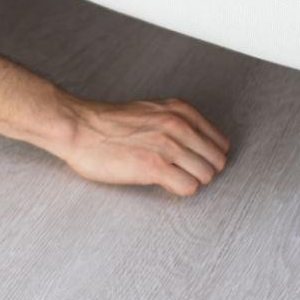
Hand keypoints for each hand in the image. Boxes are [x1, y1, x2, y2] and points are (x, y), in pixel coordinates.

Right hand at [50, 95, 231, 196]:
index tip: (194, 162)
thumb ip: (175, 122)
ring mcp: (168, 146)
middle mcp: (179, 126)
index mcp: (180, 111)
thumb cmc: (108, 122)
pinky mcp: (155, 167)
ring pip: (206, 175)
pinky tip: (163, 183)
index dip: (207, 156)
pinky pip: (188, 187)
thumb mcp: (151, 110)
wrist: (79, 127)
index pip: (220, 141)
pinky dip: (179, 190)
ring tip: (171, 178)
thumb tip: (194, 143)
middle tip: (183, 173)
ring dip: (191, 181)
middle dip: (203, 170)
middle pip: (216, 160)